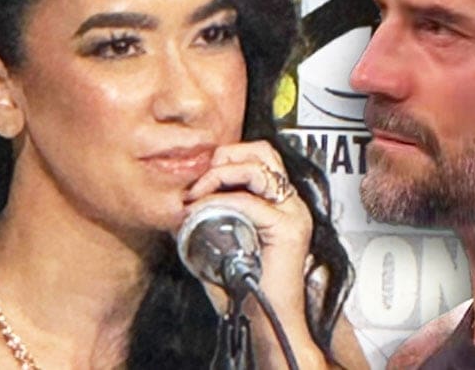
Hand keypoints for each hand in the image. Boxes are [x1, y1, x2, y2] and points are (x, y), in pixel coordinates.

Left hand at [182, 141, 325, 367]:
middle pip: (262, 151)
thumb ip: (211, 219)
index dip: (226, 158)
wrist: (267, 322)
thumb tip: (181, 203)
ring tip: (198, 193)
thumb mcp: (224, 243)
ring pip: (257, 168)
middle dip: (225, 157)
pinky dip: (220, 201)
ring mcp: (293, 213)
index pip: (258, 157)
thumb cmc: (246, 289)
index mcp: (280, 204)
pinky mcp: (289, 229)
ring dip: (220, 175)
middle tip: (199, 182)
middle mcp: (290, 203)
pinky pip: (249, 202)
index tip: (199, 180)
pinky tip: (202, 211)